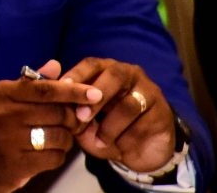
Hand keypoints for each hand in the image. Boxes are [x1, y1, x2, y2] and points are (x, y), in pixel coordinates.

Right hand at [0, 59, 99, 192]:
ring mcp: (8, 141)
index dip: (73, 91)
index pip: (45, 89)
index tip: (95, 93)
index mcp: (0, 93)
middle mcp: (3, 114)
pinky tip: (48, 152)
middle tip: (75, 121)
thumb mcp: (0, 98)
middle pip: (57, 113)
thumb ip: (29, 84)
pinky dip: (58, 155)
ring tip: (58, 138)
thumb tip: (56, 65)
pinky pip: (54, 158)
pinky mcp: (15, 165)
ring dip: (66, 139)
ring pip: (59, 137)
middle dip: (74, 118)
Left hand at [60, 57, 176, 172]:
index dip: (76, 75)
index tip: (62, 89)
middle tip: (82, 116)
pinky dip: (128, 137)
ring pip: (128, 103)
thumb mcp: (84, 122)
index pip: (91, 64)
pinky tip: (121, 147)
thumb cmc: (105, 130)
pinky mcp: (163, 113)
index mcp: (106, 71)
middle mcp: (129, 75)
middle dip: (95, 96)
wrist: (139, 153)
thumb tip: (53, 96)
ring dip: (111, 125)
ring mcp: (149, 92)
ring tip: (100, 141)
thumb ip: (70, 109)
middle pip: (113, 75)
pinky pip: (144, 123)